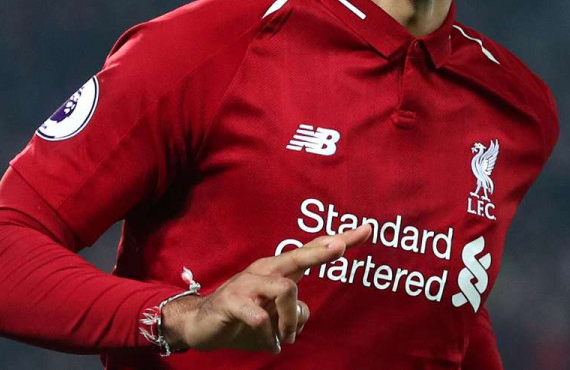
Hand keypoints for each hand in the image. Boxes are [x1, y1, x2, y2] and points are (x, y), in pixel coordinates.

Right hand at [160, 224, 372, 353]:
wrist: (200, 323)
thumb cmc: (245, 315)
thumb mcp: (276, 317)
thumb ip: (296, 312)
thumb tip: (303, 314)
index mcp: (279, 270)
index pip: (313, 250)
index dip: (342, 240)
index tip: (369, 229)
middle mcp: (265, 270)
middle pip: (298, 255)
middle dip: (320, 251)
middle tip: (340, 246)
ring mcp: (247, 283)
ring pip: (285, 290)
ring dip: (291, 319)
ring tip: (286, 337)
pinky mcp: (232, 301)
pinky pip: (259, 315)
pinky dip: (269, 331)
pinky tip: (268, 341)